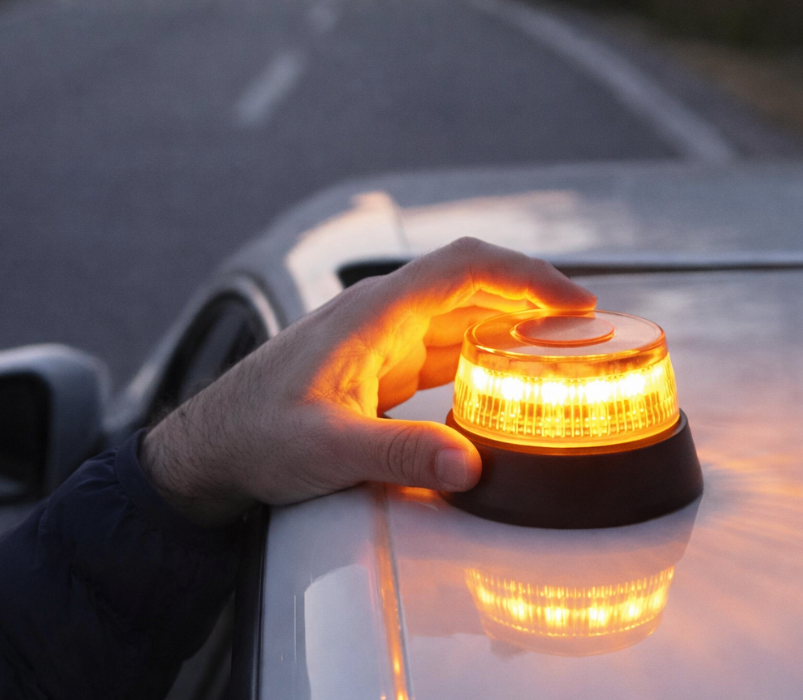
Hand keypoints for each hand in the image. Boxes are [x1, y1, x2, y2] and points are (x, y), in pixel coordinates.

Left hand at [140, 238, 595, 526]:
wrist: (212, 448)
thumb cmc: (254, 434)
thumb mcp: (328, 448)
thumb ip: (399, 452)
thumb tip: (469, 462)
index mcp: (375, 313)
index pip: (466, 267)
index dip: (528, 276)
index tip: (576, 301)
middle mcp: (383, 316)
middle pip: (475, 285)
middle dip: (535, 298)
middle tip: (590, 328)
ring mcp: (383, 339)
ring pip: (464, 314)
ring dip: (515, 325)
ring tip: (564, 349)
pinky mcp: (382, 367)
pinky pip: (448, 346)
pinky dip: (488, 353)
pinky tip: (509, 374)